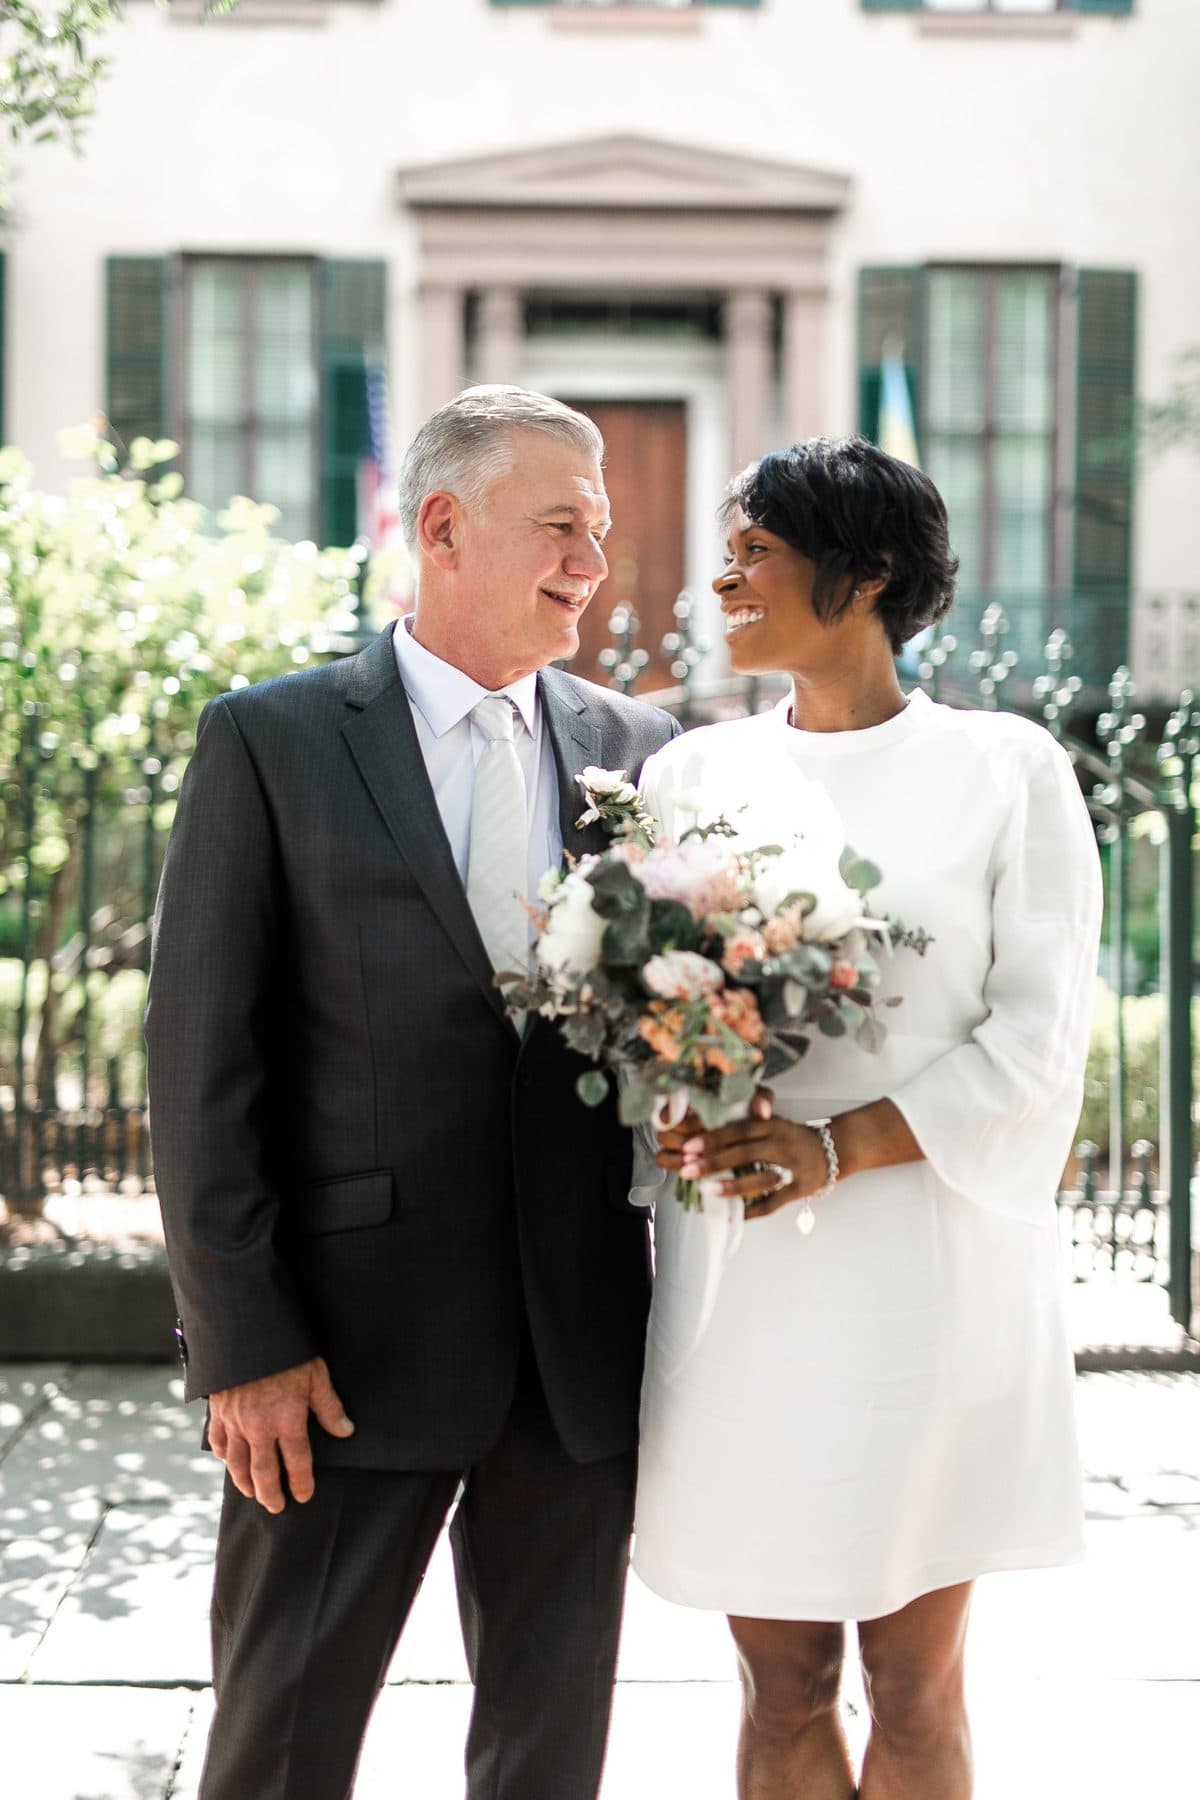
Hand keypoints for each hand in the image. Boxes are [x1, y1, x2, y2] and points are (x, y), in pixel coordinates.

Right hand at [207, 1355, 354, 1513]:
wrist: (245, 1332)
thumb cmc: (286, 1352)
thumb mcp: (315, 1374)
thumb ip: (329, 1407)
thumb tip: (346, 1431)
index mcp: (287, 1420)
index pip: (297, 1462)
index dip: (301, 1482)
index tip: (303, 1495)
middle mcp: (260, 1427)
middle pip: (265, 1472)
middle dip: (271, 1494)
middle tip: (276, 1507)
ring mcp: (236, 1422)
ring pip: (238, 1464)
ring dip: (245, 1483)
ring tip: (253, 1494)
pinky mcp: (219, 1412)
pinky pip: (219, 1442)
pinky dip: (224, 1456)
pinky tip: (229, 1462)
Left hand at [657, 1091, 831, 1221]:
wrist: (834, 1149)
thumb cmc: (793, 1137)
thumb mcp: (774, 1122)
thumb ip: (746, 1125)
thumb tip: (707, 1132)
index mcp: (772, 1125)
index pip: (738, 1130)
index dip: (713, 1138)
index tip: (689, 1147)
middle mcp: (782, 1144)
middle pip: (744, 1153)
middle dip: (713, 1162)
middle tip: (687, 1170)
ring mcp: (792, 1168)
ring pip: (760, 1179)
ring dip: (733, 1187)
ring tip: (709, 1191)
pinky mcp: (800, 1189)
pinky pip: (774, 1203)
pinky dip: (753, 1211)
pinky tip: (734, 1215)